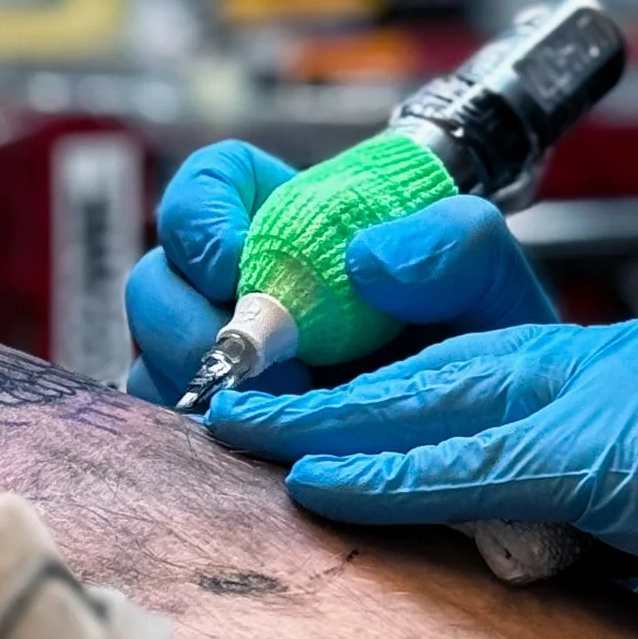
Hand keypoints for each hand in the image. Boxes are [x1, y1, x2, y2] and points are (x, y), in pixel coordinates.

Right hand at [126, 142, 555, 406]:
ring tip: (273, 412)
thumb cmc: (471, 324)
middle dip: (183, 321)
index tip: (234, 260)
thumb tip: (366, 260)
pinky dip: (203, 444)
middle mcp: (234, 284)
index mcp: (283, 217)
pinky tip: (261, 452)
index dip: (199, 215)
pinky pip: (173, 433)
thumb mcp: (484, 270)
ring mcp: (220, 357)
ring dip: (194, 386)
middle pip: (154, 282)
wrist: (486, 412)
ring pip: (151, 361)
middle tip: (250, 362)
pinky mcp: (222, 426)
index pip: (206, 186)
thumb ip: (452, 242)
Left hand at [208, 312, 637, 638]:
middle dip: (340, 374)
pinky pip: (480, 456)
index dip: (403, 377)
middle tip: (237, 383)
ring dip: (331, 413)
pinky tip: (319, 477)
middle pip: (451, 354)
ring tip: (238, 423)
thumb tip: (578, 566)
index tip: (325, 394)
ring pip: (444, 391)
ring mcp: (626, 394)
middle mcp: (626, 361)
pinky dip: (390, 466)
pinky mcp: (628, 451)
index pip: (499, 361)